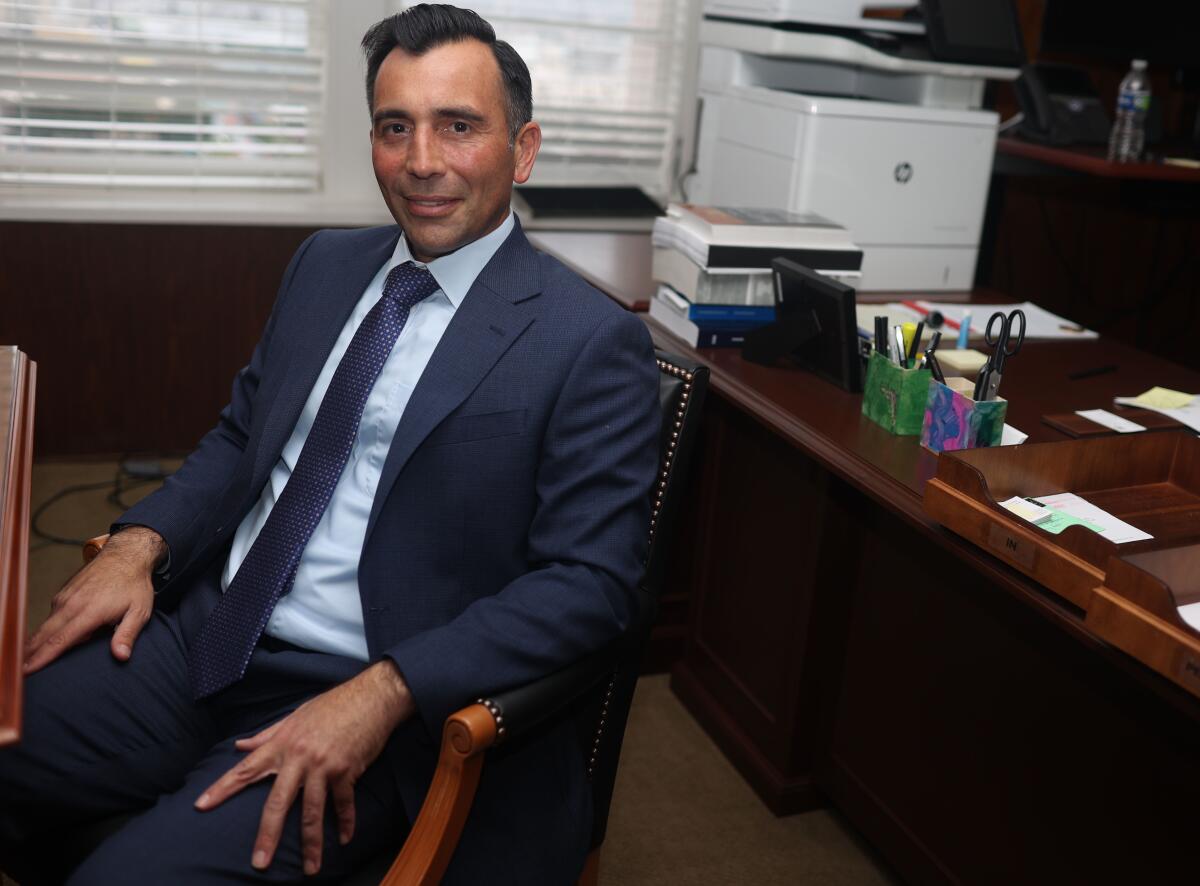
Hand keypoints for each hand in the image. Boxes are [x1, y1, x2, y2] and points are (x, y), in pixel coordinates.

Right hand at [24, 525, 165, 673]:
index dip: (42, 657)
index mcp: (89, 612)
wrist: (126, 555)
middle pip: (44, 634)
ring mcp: (65, 597)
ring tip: (30, 659)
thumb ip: (127, 634)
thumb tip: (120, 656)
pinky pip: (51, 614)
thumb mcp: (139, 611)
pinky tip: (49, 638)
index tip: (28, 670)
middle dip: (30, 653)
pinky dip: (47, 628)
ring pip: (46, 625)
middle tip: (22, 671)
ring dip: (37, 642)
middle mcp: (72, 604)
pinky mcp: (63, 592)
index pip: (60, 640)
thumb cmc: (134, 585)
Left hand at [195, 660, 414, 875]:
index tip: (200, 806)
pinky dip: (345, 822)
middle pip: (277, 802)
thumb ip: (267, 735)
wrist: (372, 697)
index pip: (246, 769)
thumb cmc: (333, 705)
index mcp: (282, 744)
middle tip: (259, 862)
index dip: (222, 788)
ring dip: (312, 843)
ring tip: (311, 868)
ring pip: (313, 811)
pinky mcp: (348, 771)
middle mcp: (299, 757)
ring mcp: (324, 765)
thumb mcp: (296, 716)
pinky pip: (343, 803)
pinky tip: (345, 839)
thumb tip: (240, 745)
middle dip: (268, 835)